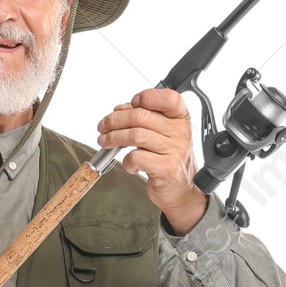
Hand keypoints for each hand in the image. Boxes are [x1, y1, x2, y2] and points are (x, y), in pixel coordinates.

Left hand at [98, 87, 207, 234]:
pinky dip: (126, 161)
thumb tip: (120, 109)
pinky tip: (129, 164)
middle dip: (115, 119)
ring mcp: (174, 150)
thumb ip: (144, 118)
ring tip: (105, 141)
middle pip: (141, 115)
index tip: (129, 105)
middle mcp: (180, 132)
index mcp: (180, 118)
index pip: (167, 97)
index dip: (145, 97)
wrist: (182, 189)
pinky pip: (137, 157)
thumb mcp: (162, 133)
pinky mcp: (165, 168)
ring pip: (136, 135)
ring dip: (114, 137)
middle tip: (103, 126)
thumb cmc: (169, 159)